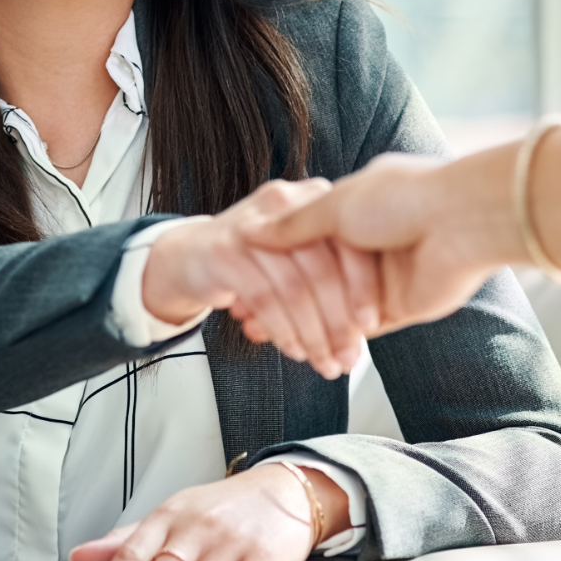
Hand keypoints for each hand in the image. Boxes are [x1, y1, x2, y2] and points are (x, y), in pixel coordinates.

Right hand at [143, 179, 367, 375]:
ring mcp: (251, 225)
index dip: (362, 291)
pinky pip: (264, 298)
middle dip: (339, 324)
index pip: (349, 245)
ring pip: (294, 288)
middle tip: (347, 358)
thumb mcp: (301, 252)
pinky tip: (292, 349)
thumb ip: (335, 268)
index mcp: (312, 198)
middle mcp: (284, 203)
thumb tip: (370, 322)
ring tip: (322, 362)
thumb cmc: (255, 258)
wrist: (191, 254)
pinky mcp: (224, 249)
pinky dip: (282, 331)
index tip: (369, 328)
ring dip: (312, 335)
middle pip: (322, 269)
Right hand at [247, 152, 515, 335]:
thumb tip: (251, 229)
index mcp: (350, 210)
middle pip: (310, 280)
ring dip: (295, 324)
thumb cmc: (397, 201)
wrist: (459, 223)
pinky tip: (288, 345)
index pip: (302, 244)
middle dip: (279, 300)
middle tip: (243, 322)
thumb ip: (293, 225)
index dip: (271, 263)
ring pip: (325, 308)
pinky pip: (352, 329)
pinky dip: (321, 337)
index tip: (240, 283)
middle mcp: (362, 244)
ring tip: (257, 336)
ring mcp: (377, 279)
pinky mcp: (393, 310)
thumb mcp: (333, 206)